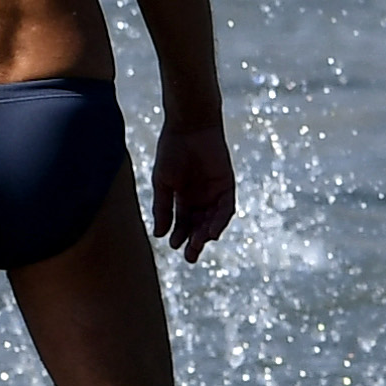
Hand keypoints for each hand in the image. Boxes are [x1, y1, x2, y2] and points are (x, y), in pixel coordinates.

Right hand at [147, 121, 234, 259]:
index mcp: (182, 196)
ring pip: (213, 220)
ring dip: (207, 234)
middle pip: (199, 225)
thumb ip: (163, 208)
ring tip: (199, 244)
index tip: (172, 246)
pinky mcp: (227, 186)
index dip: (178, 235)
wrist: (189, 128)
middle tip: (190, 257)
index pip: (182, 222)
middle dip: (194, 242)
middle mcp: (200, 197)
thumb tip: (158, 234)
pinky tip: (212, 232)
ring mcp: (215, 192)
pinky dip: (220, 221)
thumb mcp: (163, 183)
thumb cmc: (171, 151)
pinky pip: (226, 208)